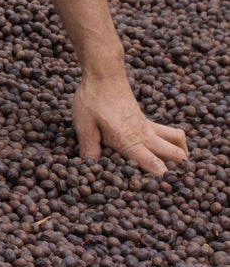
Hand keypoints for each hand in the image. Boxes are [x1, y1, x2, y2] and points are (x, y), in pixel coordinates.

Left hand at [72, 74, 188, 176]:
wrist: (104, 74)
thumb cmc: (92, 99)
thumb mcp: (84, 126)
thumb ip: (90, 149)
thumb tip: (90, 171)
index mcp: (130, 142)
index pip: (155, 166)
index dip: (162, 181)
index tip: (163, 193)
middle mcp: (144, 135)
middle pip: (175, 155)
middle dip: (179, 170)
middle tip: (174, 184)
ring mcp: (147, 126)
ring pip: (177, 140)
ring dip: (181, 154)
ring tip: (179, 168)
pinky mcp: (145, 119)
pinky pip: (168, 131)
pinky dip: (175, 141)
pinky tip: (166, 148)